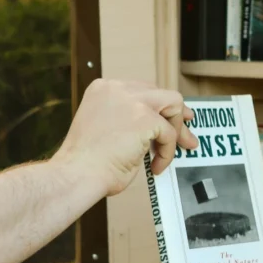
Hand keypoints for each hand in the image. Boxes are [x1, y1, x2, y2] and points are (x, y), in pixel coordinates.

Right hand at [52, 78, 197, 196]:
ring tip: (172, 151)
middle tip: (185, 136)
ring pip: (173, 103)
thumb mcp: (106, 128)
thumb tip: (159, 128)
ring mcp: (132, 100)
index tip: (169, 119)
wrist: (77, 174)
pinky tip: (155, 166)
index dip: (158, 107)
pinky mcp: (145, 118)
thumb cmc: (87, 163)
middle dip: (175, 115)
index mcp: (103, 89)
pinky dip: (167, 152)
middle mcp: (117, 88)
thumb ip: (129, 120)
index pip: (142, 90)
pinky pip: (169, 133)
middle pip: (160, 93)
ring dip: (176, 129)